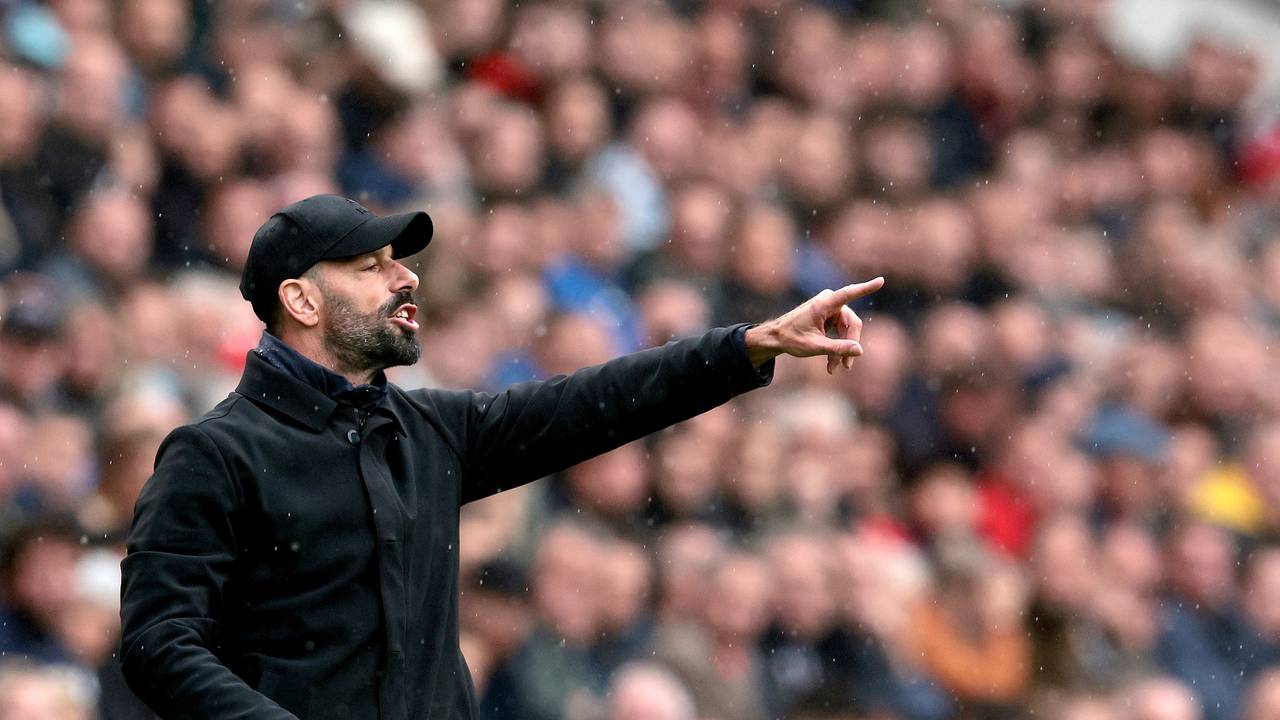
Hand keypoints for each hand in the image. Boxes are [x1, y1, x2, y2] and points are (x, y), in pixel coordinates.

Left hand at [744, 277, 884, 372]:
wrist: (776, 337)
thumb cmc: (791, 338)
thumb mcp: (814, 347)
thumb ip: (837, 349)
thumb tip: (860, 351)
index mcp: (824, 304)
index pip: (849, 294)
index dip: (866, 288)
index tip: (881, 280)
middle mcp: (829, 302)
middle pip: (851, 324)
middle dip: (849, 345)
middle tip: (845, 366)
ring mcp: (830, 308)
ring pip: (847, 330)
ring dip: (843, 350)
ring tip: (834, 367)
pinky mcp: (830, 316)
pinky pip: (842, 331)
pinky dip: (838, 346)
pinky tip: (832, 363)